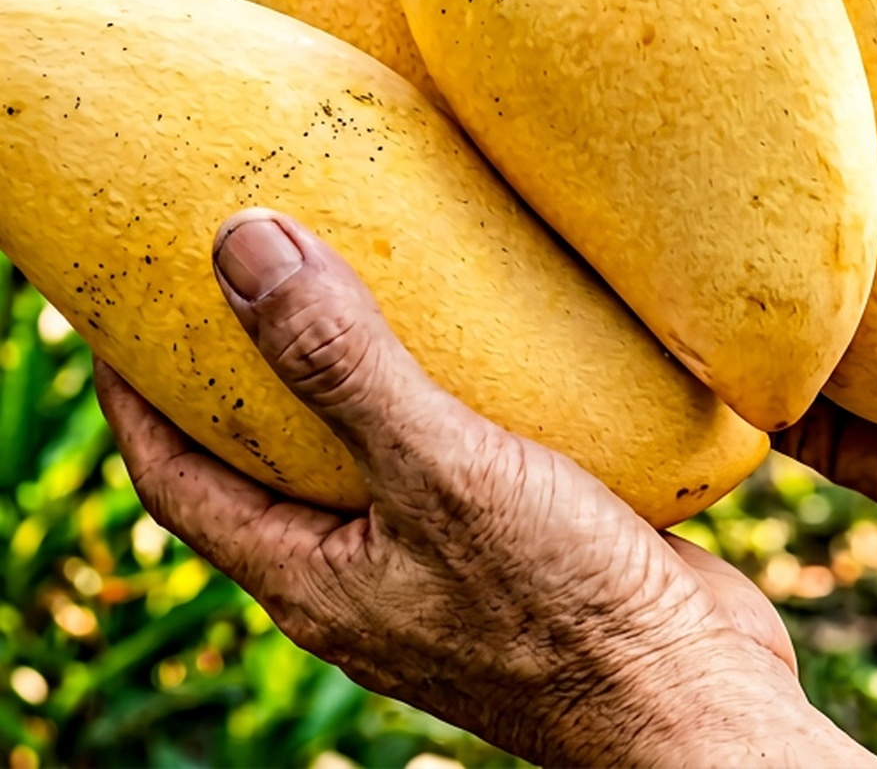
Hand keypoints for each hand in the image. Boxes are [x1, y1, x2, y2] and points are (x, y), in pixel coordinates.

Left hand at [95, 210, 876, 767]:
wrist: (692, 698)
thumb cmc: (564, 609)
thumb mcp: (439, 472)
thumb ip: (340, 363)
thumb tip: (242, 244)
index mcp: (309, 573)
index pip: (172, 475)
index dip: (131, 389)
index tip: (117, 297)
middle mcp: (358, 566)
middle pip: (259, 455)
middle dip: (239, 362)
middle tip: (242, 260)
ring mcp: (432, 552)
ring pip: (358, 445)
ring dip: (343, 364)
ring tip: (355, 267)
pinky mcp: (504, 534)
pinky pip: (444, 442)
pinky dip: (436, 380)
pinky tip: (476, 324)